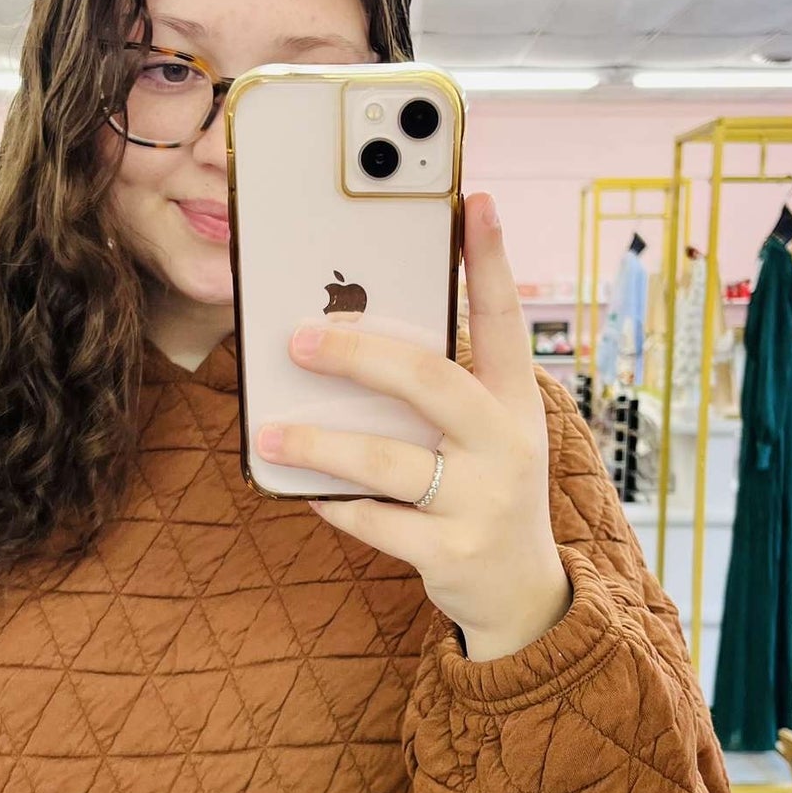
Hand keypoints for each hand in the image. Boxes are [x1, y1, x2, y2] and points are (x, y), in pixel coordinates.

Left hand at [255, 191, 571, 661]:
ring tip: (269, 436)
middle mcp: (507, 444)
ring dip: (319, 446)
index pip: (504, 318)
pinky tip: (311, 496)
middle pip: (428, 379)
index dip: (491, 258)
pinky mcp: (451, 552)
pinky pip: (374, 522)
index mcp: (516, 402)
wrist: (522, 593)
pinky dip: (336, 507)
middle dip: (358, 353)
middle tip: (299, 338)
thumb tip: (347, 340)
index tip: (472, 199)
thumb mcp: (485, 435)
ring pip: (386, 460)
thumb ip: (438, 391)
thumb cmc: (484, 490)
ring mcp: (482, 500)